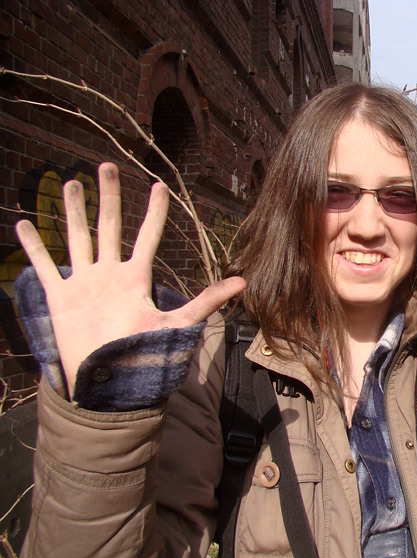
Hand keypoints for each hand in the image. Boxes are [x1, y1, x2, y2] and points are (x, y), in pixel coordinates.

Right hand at [16, 162, 246, 394]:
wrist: (109, 382)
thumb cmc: (143, 354)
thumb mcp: (177, 324)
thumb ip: (207, 301)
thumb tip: (243, 282)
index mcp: (136, 278)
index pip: (147, 236)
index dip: (154, 212)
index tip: (159, 186)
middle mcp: (109, 274)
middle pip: (108, 225)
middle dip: (108, 196)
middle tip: (106, 166)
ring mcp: (83, 282)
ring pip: (77, 237)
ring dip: (72, 211)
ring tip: (69, 183)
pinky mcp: (60, 296)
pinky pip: (43, 266)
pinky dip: (32, 246)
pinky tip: (22, 223)